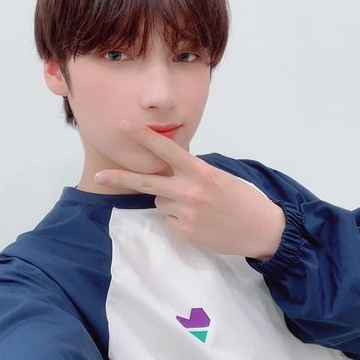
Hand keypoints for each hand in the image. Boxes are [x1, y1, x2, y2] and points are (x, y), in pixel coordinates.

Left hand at [95, 121, 285, 258]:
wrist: (260, 228)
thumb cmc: (241, 198)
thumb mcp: (218, 176)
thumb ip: (192, 172)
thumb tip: (167, 170)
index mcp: (200, 172)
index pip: (167, 151)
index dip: (145, 138)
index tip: (125, 126)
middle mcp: (190, 192)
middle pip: (147, 183)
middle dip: (121, 178)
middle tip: (99, 175)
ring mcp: (186, 214)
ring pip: (161, 202)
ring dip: (170, 201)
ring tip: (196, 206)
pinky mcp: (185, 232)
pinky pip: (169, 220)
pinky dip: (178, 219)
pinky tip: (198, 221)